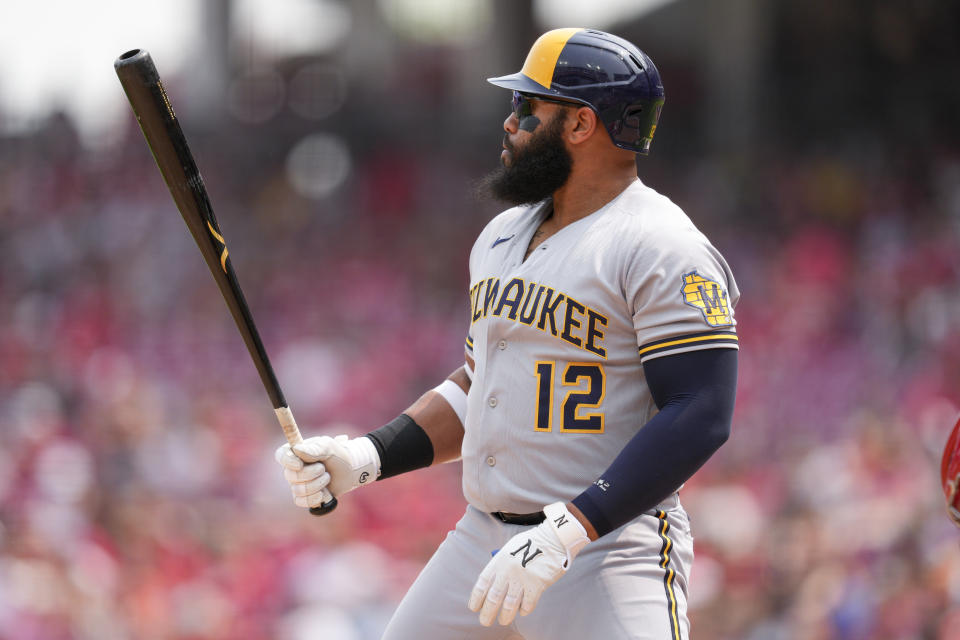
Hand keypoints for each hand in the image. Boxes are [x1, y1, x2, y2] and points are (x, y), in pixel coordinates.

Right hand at [274, 435, 379, 508]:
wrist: (351, 470)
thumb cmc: (339, 455)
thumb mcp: (329, 447)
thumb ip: (315, 448)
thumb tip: (297, 449)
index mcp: (296, 452)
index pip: (281, 455)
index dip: (287, 461)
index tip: (300, 464)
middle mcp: (293, 468)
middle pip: (291, 475)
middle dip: (311, 474)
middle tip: (323, 469)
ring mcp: (297, 483)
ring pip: (298, 490)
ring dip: (317, 485)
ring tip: (327, 477)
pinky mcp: (303, 496)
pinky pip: (300, 501)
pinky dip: (314, 498)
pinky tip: (324, 493)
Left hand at [468, 502, 589, 625]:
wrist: (553, 539)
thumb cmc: (530, 543)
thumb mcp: (509, 549)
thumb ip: (500, 565)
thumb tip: (492, 583)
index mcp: (498, 561)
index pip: (482, 584)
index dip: (476, 599)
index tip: (474, 608)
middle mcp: (508, 571)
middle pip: (493, 598)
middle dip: (487, 613)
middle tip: (485, 621)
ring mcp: (522, 579)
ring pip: (509, 606)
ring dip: (505, 616)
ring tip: (503, 620)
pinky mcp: (537, 586)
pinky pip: (527, 605)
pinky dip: (524, 610)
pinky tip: (522, 611)